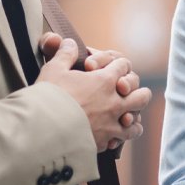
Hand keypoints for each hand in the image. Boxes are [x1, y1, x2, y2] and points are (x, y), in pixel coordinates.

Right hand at [38, 34, 151, 150]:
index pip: (123, 66)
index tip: (114, 67)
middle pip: (140, 95)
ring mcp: (111, 124)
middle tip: (130, 92)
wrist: (44, 130)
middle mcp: (114, 102)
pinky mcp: (104, 141)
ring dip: (134, 117)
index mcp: (104, 81)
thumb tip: (70, 42)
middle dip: (138, 91)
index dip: (119, 64)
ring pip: (135, 121)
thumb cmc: (49, 97)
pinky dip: (120, 137)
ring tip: (129, 118)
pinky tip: (115, 137)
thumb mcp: (54, 69)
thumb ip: (65, 54)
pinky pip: (122, 139)